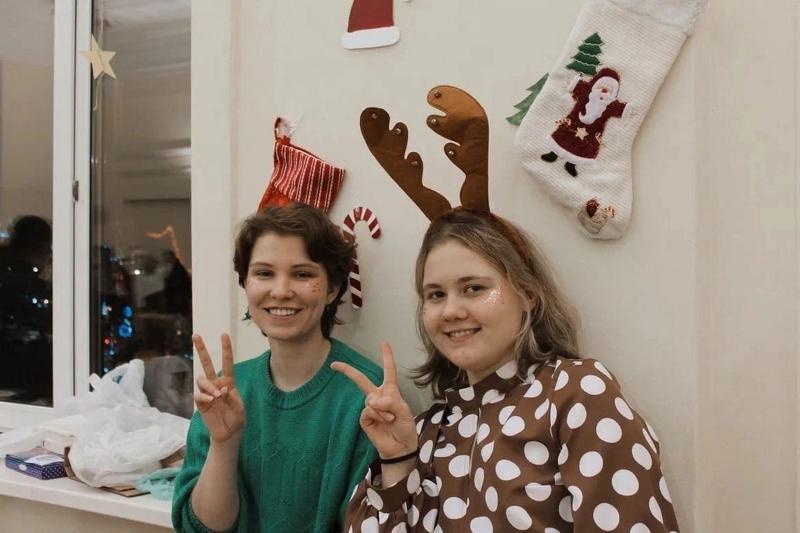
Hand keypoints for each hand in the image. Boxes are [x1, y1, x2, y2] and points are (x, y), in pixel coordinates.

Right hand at [193, 334, 245, 444]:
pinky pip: (198, 395)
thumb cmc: (237, 419)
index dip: (226, 349)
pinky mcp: (201, 403)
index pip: (227, 362)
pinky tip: (210, 400)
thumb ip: (233, 398)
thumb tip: (223, 389)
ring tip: (217, 396)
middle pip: (207, 364)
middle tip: (196, 335)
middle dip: (201, 349)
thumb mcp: (240, 408)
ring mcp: (207, 393)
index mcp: (229, 382)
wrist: (228, 433)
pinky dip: (204, 396)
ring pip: (202, 380)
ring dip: (209, 386)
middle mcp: (216, 384)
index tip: (224, 335)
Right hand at [331, 342, 417, 459]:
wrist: (401, 447)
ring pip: (371, 399)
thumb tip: (373, 400)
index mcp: (390, 391)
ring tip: (391, 420)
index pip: (388, 371)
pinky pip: (368, 410)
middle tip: (334, 364)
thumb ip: (391, 402)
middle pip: (361, 380)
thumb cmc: (405, 427)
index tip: (383, 343)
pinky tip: (384, 423)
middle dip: (347, 371)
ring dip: (384, 410)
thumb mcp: (404, 411)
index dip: (386, 356)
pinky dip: (378, 416)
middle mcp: (378, 396)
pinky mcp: (364, 419)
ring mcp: (370, 407)